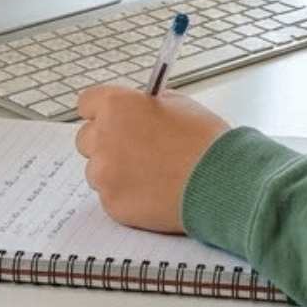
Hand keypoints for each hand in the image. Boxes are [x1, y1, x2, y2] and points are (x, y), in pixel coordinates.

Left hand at [75, 85, 230, 232]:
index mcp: (116, 106)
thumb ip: (145, 106)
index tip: (109, 119)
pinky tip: (153, 191)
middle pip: (86, 139)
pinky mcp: (112, 203)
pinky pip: (111, 196)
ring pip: (97, 171)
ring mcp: (105, 173)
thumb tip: (135, 111)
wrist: (220, 181)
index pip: (87, 103)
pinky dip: (127, 195)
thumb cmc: (204, 141)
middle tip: (133, 150)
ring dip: (115, 171)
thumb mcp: (177, 104)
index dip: (100, 111)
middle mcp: (103, 138)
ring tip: (150, 174)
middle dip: (105, 143)